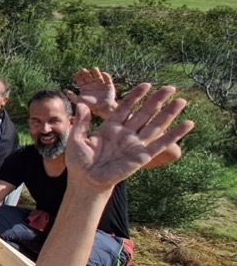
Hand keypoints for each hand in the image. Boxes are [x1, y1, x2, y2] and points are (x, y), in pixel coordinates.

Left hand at [65, 67, 115, 117]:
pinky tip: (103, 74)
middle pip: (88, 75)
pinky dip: (106, 75)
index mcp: (84, 86)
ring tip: (94, 69)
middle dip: (86, 72)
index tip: (78, 73)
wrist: (102, 109)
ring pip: (97, 75)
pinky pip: (107, 79)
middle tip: (84, 70)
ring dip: (96, 72)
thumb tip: (64, 90)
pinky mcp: (108, 85)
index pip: (80, 78)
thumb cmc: (90, 105)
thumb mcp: (79, 101)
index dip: (79, 75)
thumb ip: (72, 96)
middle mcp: (91, 83)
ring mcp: (100, 83)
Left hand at [65, 83, 192, 193]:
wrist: (86, 181)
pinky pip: (161, 143)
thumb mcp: (77, 138)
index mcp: (110, 128)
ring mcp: (135, 144)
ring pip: (156, 125)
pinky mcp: (142, 156)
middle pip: (144, 113)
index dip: (136, 96)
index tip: (146, 85)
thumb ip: (82, 122)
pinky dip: (175, 134)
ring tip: (182, 101)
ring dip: (169, 113)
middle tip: (171, 87)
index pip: (126, 107)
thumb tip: (81, 104)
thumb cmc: (79, 162)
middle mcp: (125, 134)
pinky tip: (188, 124)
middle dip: (157, 100)